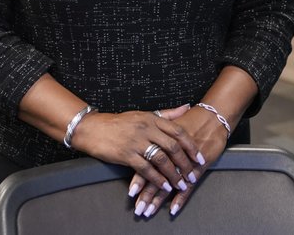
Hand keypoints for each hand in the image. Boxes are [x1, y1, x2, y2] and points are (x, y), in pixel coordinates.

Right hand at [71, 103, 201, 210]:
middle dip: (185, 163)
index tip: (200, 158)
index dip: (191, 146)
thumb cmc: (120, 122)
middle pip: (172, 146)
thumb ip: (167, 114)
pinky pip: (145, 169)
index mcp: (152, 119)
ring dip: (173, 174)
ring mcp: (136, 142)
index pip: (178, 131)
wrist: (93, 128)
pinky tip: (164, 186)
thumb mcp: (144, 114)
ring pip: (161, 159)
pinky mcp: (126, 154)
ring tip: (181, 185)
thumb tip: (187, 107)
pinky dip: (157, 179)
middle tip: (193, 176)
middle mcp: (146, 129)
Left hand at [130, 103, 230, 217]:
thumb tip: (145, 140)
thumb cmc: (194, 119)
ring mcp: (186, 161)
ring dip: (158, 198)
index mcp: (164, 141)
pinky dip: (181, 198)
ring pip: (170, 182)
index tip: (131, 192)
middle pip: (157, 176)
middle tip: (138, 207)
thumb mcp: (173, 123)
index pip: (148, 163)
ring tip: (148, 210)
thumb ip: (159, 133)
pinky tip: (173, 208)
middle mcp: (173, 153)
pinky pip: (189, 185)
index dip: (139, 178)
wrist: (214, 116)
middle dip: (146, 193)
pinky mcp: (198, 167)